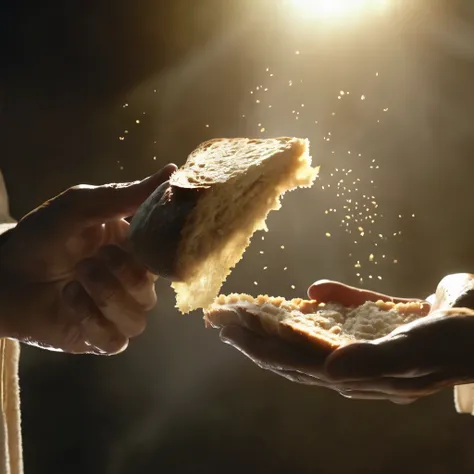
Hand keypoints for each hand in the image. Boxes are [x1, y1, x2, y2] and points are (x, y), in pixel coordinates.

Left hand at [0, 164, 175, 354]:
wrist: (1, 274)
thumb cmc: (42, 235)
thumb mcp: (81, 206)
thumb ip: (127, 195)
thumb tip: (174, 169)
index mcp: (134, 252)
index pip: (167, 257)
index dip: (162, 253)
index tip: (141, 242)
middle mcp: (130, 284)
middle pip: (152, 292)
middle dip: (122, 275)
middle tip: (91, 259)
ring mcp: (115, 313)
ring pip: (138, 319)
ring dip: (106, 297)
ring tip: (76, 278)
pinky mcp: (98, 338)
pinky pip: (117, 341)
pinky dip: (94, 322)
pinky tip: (70, 301)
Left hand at [220, 277, 473, 403]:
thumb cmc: (457, 341)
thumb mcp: (416, 352)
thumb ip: (373, 362)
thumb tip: (329, 372)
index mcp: (358, 373)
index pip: (293, 360)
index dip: (257, 345)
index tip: (226, 328)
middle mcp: (356, 361)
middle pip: (293, 349)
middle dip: (254, 334)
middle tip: (219, 318)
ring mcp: (368, 341)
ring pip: (313, 333)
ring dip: (278, 320)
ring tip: (246, 310)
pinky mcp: (384, 321)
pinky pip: (349, 312)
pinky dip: (329, 301)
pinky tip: (312, 292)